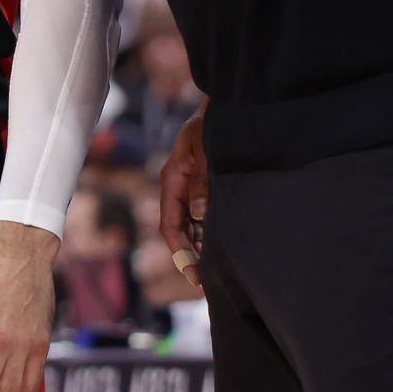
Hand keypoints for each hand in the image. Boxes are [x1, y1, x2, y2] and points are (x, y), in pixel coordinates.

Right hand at [157, 107, 209, 291]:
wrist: (223, 108)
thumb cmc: (210, 126)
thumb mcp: (205, 151)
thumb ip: (201, 182)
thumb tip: (199, 214)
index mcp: (172, 180)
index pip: (169, 226)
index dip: (181, 253)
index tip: (195, 274)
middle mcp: (177, 188)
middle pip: (177, 231)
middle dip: (189, 256)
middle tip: (204, 282)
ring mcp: (189, 189)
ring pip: (189, 226)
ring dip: (199, 247)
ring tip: (214, 270)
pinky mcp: (201, 187)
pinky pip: (200, 217)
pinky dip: (207, 233)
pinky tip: (218, 246)